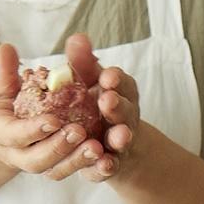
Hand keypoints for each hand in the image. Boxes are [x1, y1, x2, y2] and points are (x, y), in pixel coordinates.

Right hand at [0, 43, 102, 179]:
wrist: (3, 136)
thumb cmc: (3, 106)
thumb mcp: (1, 88)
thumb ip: (4, 71)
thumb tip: (7, 48)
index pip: (14, 135)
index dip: (33, 130)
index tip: (54, 120)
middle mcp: (17, 155)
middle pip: (37, 160)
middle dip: (58, 147)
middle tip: (79, 131)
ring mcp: (38, 164)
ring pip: (56, 170)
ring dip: (77, 160)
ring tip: (97, 147)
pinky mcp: (57, 168)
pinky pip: (72, 172)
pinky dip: (90, 169)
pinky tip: (107, 160)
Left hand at [48, 34, 140, 183]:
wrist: (106, 146)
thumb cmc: (91, 106)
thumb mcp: (87, 82)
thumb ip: (82, 63)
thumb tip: (77, 37)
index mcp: (119, 92)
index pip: (122, 83)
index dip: (117, 80)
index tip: (107, 76)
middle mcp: (124, 116)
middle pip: (126, 110)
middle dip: (119, 106)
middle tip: (108, 100)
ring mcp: (119, 142)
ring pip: (123, 138)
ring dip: (121, 136)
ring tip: (118, 135)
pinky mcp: (110, 164)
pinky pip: (111, 166)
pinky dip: (108, 165)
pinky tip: (104, 164)